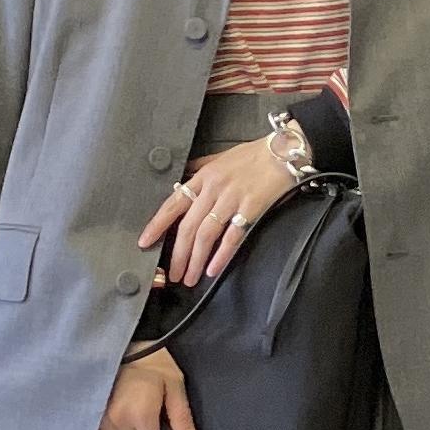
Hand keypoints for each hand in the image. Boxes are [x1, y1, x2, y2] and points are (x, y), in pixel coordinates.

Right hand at [93, 345, 199, 429]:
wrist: (119, 343)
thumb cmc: (152, 361)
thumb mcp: (174, 383)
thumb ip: (181, 416)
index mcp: (140, 415)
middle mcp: (117, 422)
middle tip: (148, 416)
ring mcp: (99, 421)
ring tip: (132, 415)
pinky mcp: (88, 418)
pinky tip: (117, 423)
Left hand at [136, 126, 308, 285]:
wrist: (284, 151)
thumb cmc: (253, 156)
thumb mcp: (220, 158)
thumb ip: (200, 170)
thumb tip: (183, 179)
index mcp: (203, 177)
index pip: (173, 203)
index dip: (157, 224)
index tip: (145, 242)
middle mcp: (213, 189)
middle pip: (188, 226)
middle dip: (177, 254)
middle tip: (173, 274)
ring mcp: (232, 199)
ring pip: (206, 234)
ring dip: (195, 260)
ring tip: (189, 278)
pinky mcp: (250, 208)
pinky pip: (232, 236)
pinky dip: (221, 255)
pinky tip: (212, 270)